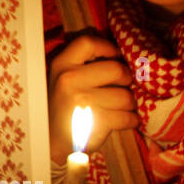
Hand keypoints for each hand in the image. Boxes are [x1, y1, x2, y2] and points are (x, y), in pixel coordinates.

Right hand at [48, 32, 138, 163]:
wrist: (53, 140)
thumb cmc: (65, 106)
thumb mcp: (64, 79)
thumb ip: (84, 65)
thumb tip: (120, 55)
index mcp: (61, 65)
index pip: (88, 43)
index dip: (108, 48)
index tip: (116, 58)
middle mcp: (68, 80)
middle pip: (116, 69)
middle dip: (126, 81)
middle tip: (122, 88)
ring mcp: (80, 101)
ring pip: (125, 96)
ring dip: (130, 104)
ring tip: (121, 107)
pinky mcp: (93, 121)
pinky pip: (127, 117)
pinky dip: (131, 120)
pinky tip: (123, 121)